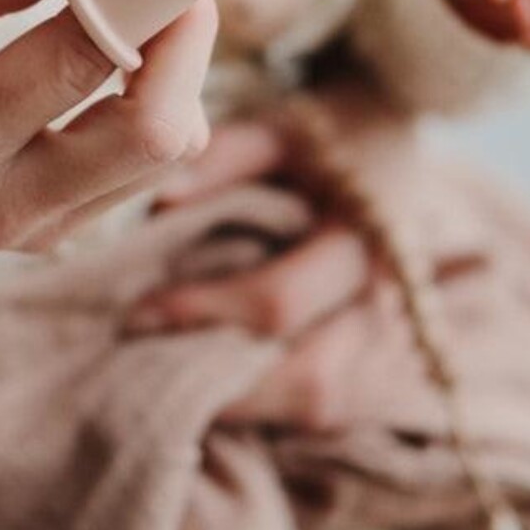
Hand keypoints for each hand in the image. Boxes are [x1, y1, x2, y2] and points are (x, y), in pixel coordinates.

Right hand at [0, 0, 217, 259]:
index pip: (82, 61)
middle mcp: (4, 202)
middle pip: (157, 132)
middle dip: (187, 39)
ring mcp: (40, 232)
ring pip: (170, 149)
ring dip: (179, 67)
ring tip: (138, 5)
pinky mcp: (63, 233)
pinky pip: (150, 164)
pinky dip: (160, 98)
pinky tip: (120, 52)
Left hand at [122, 80, 417, 427]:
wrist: (390, 137)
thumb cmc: (325, 132)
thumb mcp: (279, 127)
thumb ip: (227, 155)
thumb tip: (161, 200)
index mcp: (365, 237)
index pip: (278, 300)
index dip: (203, 311)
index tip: (138, 312)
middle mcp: (384, 298)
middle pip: (311, 379)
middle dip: (225, 384)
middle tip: (148, 365)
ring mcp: (385, 333)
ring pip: (319, 403)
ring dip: (245, 403)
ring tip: (174, 379)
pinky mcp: (373, 354)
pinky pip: (322, 401)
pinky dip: (267, 401)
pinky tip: (214, 380)